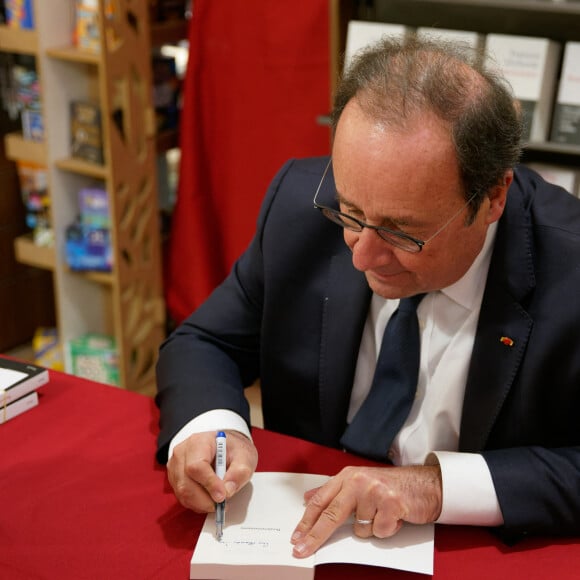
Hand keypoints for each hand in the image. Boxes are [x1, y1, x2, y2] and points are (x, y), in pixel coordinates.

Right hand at [167, 430, 257, 512]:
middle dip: (206, 500)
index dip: (209, 484)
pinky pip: (183, 497)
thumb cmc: (232, 449)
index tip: (223, 496)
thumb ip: (240, 472)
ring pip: (183, 493)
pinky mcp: (175, 478)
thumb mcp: (245, 456)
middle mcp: (183, 453)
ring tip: (219, 501)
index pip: (197, 466)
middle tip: (223, 504)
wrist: (225, 448)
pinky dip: (197, 504)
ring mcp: (176, 466)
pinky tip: (210, 499)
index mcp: (199, 442)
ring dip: (202, 504)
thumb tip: (228, 490)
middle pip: (186, 483)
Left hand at [291, 464, 441, 557]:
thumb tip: (308, 498)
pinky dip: (387, 530)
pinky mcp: (391, 503)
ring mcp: (374, 491)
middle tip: (301, 551)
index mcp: (347, 476)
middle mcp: (358, 480)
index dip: (306, 521)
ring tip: (382, 514)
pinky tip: (394, 517)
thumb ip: (333, 491)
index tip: (296, 537)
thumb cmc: (391, 486)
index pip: (321, 500)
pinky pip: (379, 531)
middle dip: (315, 536)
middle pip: (331, 514)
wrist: (425, 484)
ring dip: (372, 528)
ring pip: (359, 529)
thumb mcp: (358, 482)